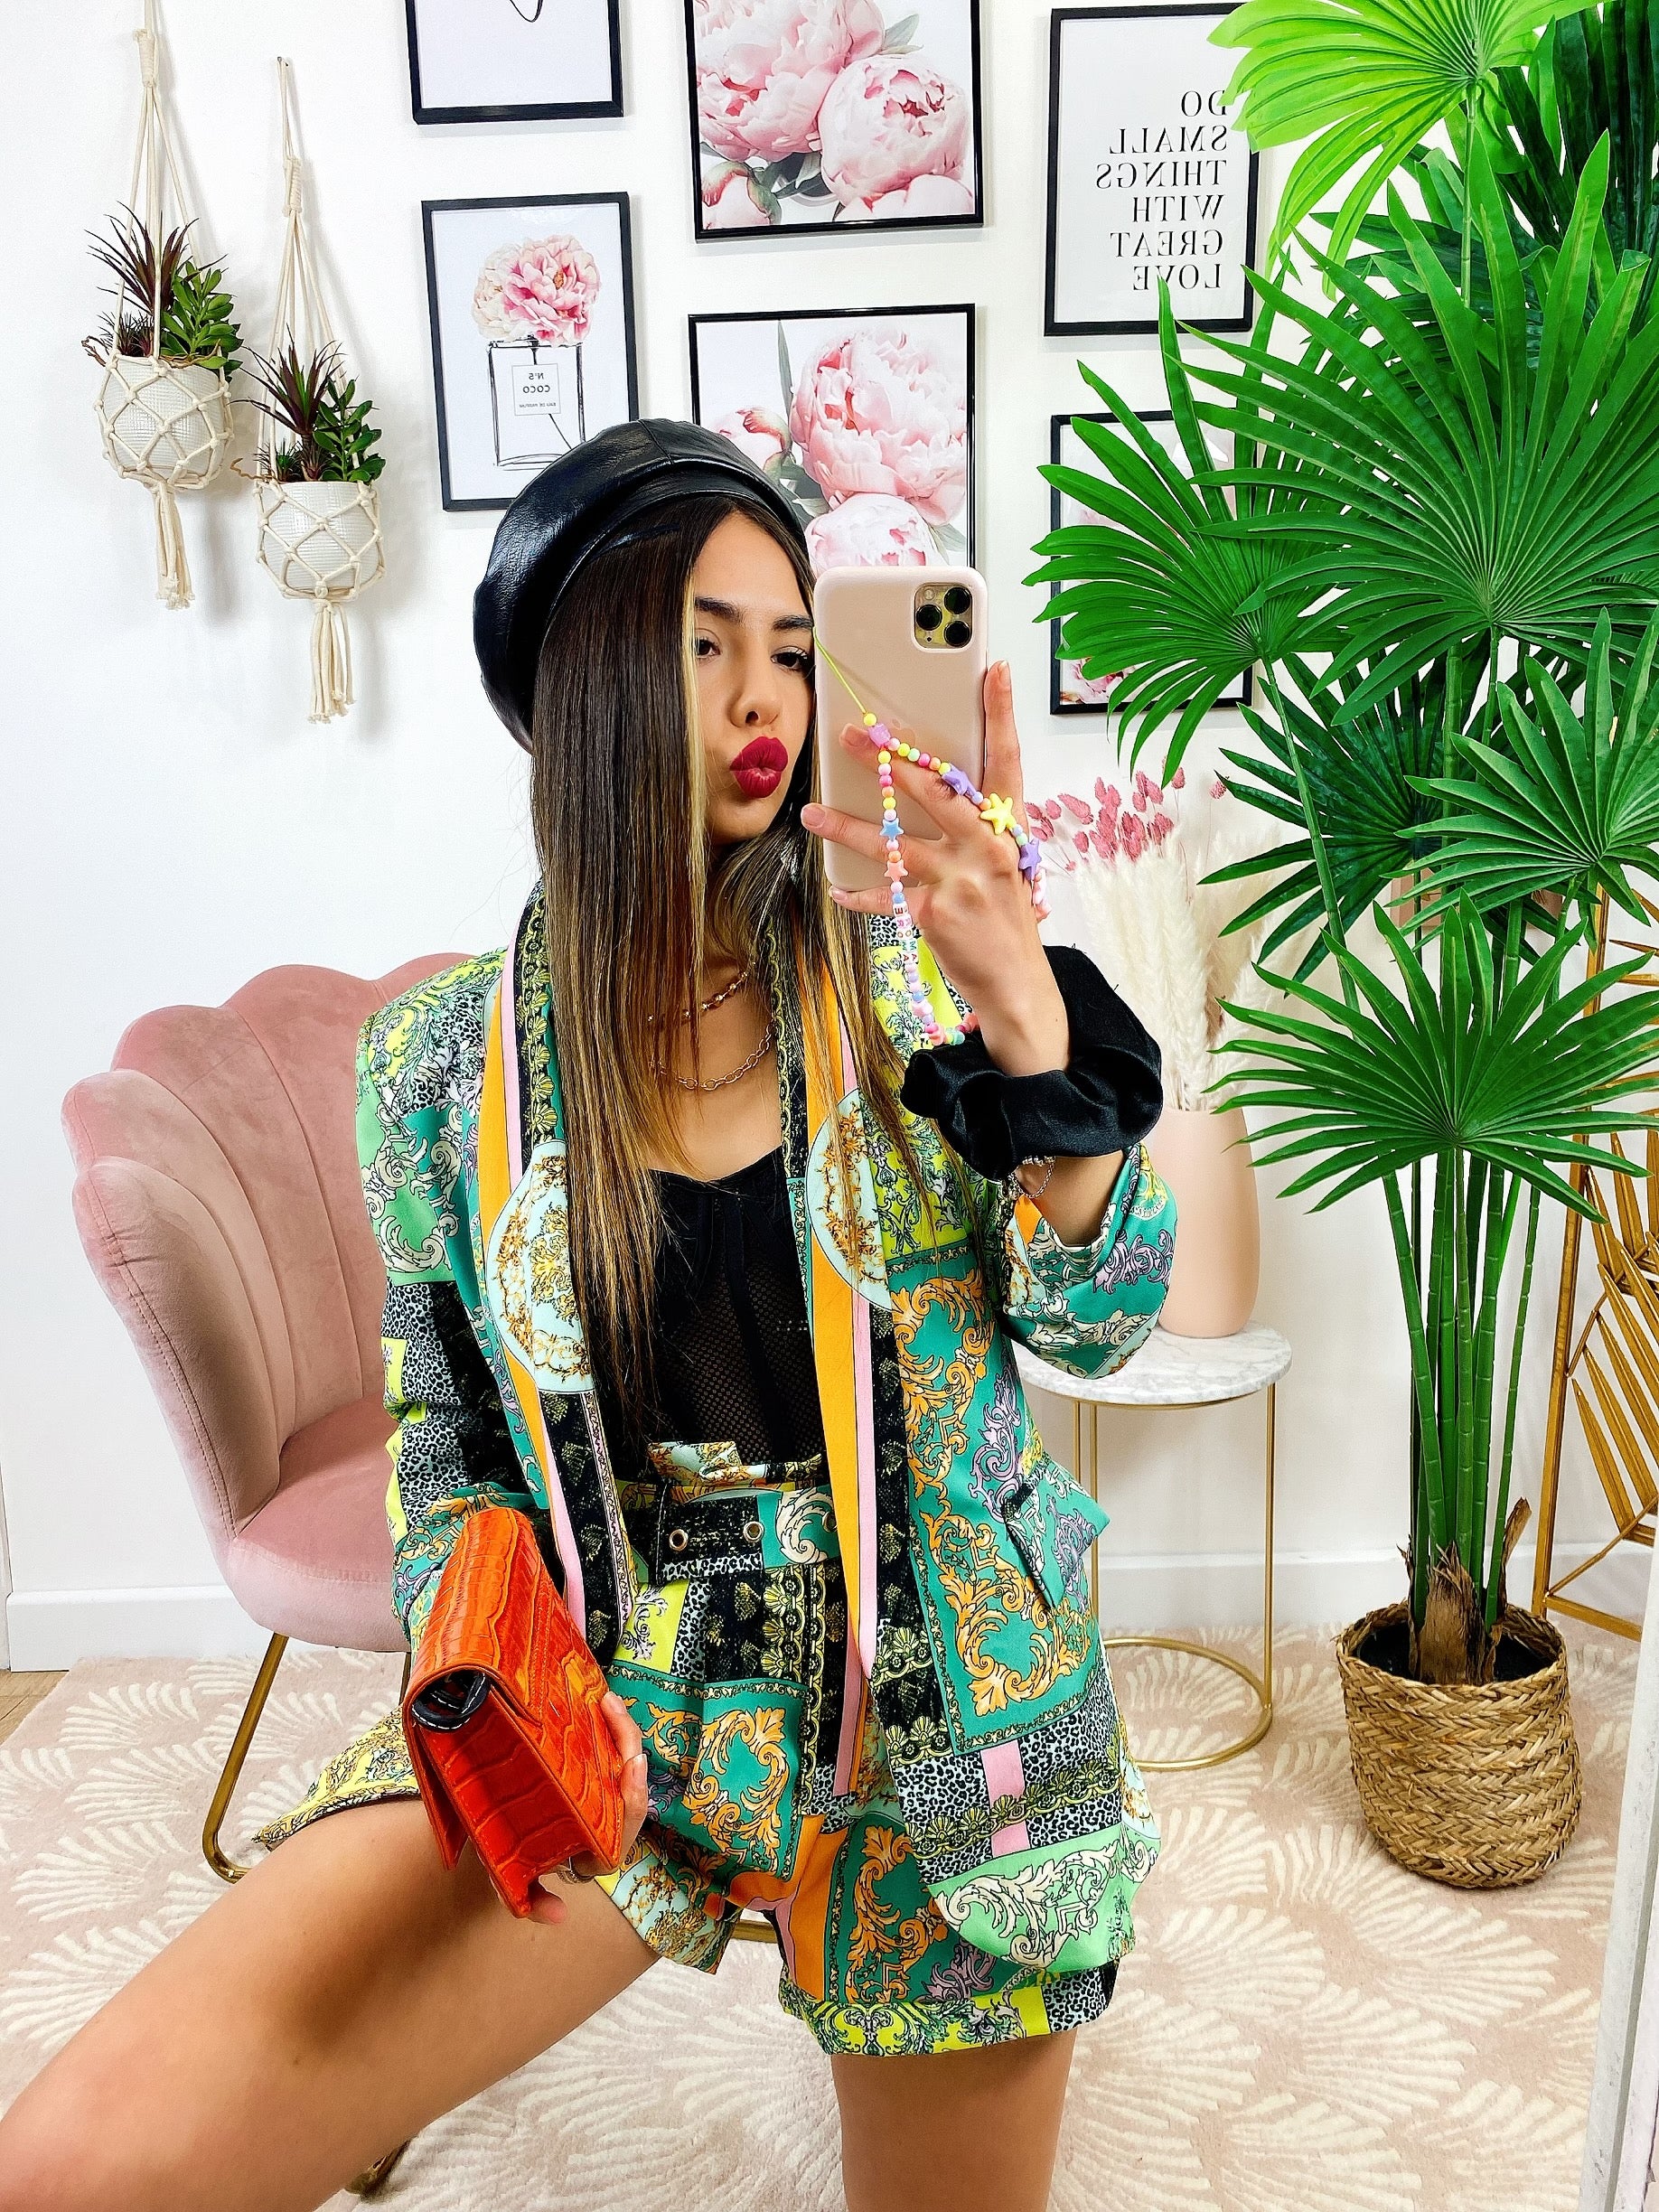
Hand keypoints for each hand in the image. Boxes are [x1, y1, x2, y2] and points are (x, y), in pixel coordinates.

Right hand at [525, 1689, 647, 1926]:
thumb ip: (529, 1900)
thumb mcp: (512, 1876)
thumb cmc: (509, 1854)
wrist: (493, 1832)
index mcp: (595, 1846)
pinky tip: (596, 1699)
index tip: (631, 1767)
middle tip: (614, 1713)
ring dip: (619, 1730)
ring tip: (606, 1699)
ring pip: (622, 1760)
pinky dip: (606, 1726)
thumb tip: (557, 1916)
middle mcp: (603, 1818)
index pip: (625, 1827)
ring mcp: (598, 1791)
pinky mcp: (589, 1769)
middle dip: (627, 1746)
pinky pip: (607, 1747)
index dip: (634, 1801)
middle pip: (630, 1783)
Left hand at [800, 660, 1067, 1075]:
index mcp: (1008, 827)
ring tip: (812, 812)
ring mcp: (961, 878)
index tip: (993, 671)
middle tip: (853, 736)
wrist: (1018, 981)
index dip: (1001, 713)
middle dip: (889, 760)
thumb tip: (929, 787)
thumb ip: (974, 825)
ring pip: (893, 841)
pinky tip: (838, 887)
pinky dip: (858, 891)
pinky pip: (885, 893)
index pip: (1007, 760)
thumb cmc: (1005, 918)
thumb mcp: (1002, 863)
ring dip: (846, 826)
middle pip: (934, 789)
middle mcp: (987, 845)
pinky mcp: (936, 911)